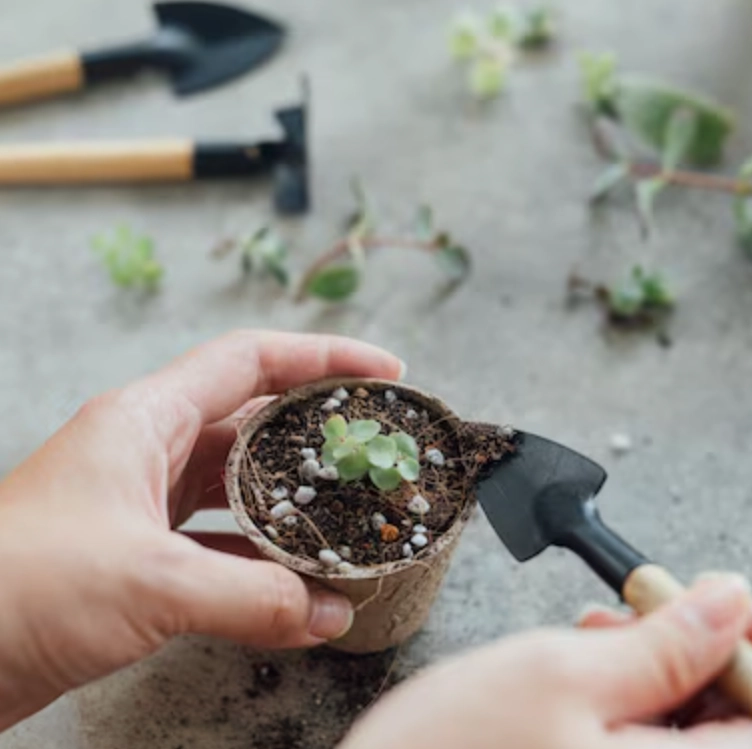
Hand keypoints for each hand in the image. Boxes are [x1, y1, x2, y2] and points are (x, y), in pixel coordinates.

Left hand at [0, 330, 403, 729]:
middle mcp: (144, 452)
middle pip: (253, 422)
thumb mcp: (150, 582)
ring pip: (237, 489)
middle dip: (319, 438)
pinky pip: (215, 546)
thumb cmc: (16, 588)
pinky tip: (296, 595)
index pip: (250, 361)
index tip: (383, 372)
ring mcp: (137, 506)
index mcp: (144, 420)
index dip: (322, 357)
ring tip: (351, 523)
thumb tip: (328, 613)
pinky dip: (258, 565)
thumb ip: (253, 596)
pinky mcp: (133, 558)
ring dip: (292, 508)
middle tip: (376, 453)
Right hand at [343, 575, 751, 748]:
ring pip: (687, 736)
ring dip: (660, 673)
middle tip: (649, 612)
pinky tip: (589, 669)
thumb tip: (732, 599)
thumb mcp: (560, 675)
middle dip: (702, 656)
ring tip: (605, 633)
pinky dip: (629, 703)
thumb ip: (664, 645)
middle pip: (742, 730)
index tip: (723, 604)